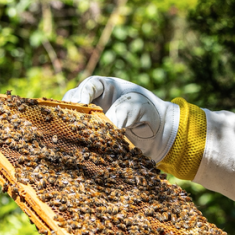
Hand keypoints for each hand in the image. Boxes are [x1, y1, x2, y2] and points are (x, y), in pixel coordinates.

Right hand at [63, 77, 178, 161]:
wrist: (163, 135)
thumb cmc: (151, 113)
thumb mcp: (137, 109)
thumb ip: (120, 114)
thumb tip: (102, 129)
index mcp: (106, 87)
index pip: (88, 86)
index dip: (81, 94)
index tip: (82, 105)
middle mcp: (96, 102)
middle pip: (74, 103)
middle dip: (71, 112)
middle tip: (72, 122)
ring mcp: (94, 120)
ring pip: (75, 121)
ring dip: (73, 128)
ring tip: (74, 136)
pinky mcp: (95, 137)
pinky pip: (83, 138)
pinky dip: (80, 142)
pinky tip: (80, 148)